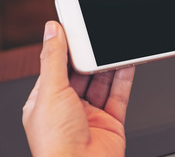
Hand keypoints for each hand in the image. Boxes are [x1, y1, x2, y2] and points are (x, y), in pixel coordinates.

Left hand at [22, 21, 134, 156]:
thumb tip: (51, 31)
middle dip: (92, 57)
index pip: (57, 67)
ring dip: (110, 65)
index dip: (67, 49)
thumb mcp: (50, 92)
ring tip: (116, 47)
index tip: (76, 31)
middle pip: (83, 74)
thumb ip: (53, 59)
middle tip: (99, 39)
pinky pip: (119, 95)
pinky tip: (127, 64)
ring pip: (103, 83)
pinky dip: (124, 79)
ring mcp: (91, 115)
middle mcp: (69, 107)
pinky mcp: (111, 121)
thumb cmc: (56, 143)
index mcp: (47, 101)